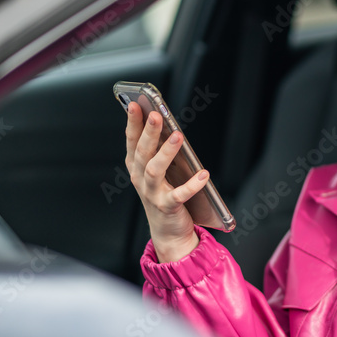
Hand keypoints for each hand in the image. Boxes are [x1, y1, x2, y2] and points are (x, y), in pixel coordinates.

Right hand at [125, 102, 208, 262]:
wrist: (168, 231)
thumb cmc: (163, 194)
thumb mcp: (155, 170)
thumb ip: (155, 149)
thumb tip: (161, 121)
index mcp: (136, 167)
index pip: (132, 140)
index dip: (133, 122)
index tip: (135, 104)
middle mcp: (140, 179)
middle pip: (142, 152)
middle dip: (148, 132)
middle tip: (155, 114)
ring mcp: (152, 194)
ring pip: (155, 170)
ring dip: (166, 152)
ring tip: (177, 136)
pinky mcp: (168, 207)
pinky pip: (179, 195)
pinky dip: (192, 185)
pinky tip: (204, 174)